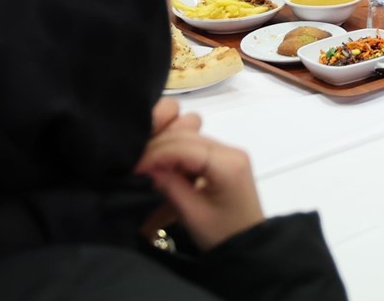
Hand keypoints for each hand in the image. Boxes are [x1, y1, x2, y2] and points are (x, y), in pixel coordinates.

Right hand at [135, 104, 265, 251]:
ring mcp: (230, 153)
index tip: (134, 167)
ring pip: (189, 139)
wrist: (248, 246)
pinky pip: (195, 149)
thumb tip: (147, 167)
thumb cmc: (222, 235)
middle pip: (187, 137)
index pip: (185, 147)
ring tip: (145, 167)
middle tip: (134, 167)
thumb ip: (170, 186)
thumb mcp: (193, 215)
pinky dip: (176, 155)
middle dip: (158, 149)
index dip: (156, 154)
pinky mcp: (225, 159)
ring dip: (166, 150)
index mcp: (228, 164)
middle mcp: (232, 151)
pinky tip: (162, 168)